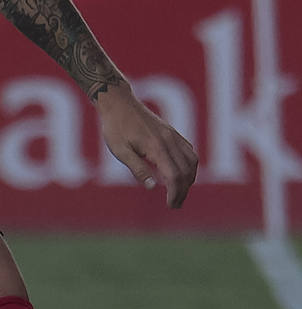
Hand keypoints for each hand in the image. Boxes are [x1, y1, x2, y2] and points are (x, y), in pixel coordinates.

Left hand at [96, 84, 197, 207]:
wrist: (119, 103)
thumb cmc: (115, 128)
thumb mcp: (120, 151)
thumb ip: (137, 168)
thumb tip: (152, 187)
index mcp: (157, 147)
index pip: (174, 176)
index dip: (175, 193)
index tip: (170, 205)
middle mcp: (170, 141)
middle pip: (186, 172)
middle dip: (183, 191)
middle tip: (174, 205)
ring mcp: (174, 136)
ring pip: (192, 162)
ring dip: (189, 179)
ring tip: (178, 193)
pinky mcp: (173, 133)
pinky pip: (189, 152)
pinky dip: (190, 166)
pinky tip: (182, 174)